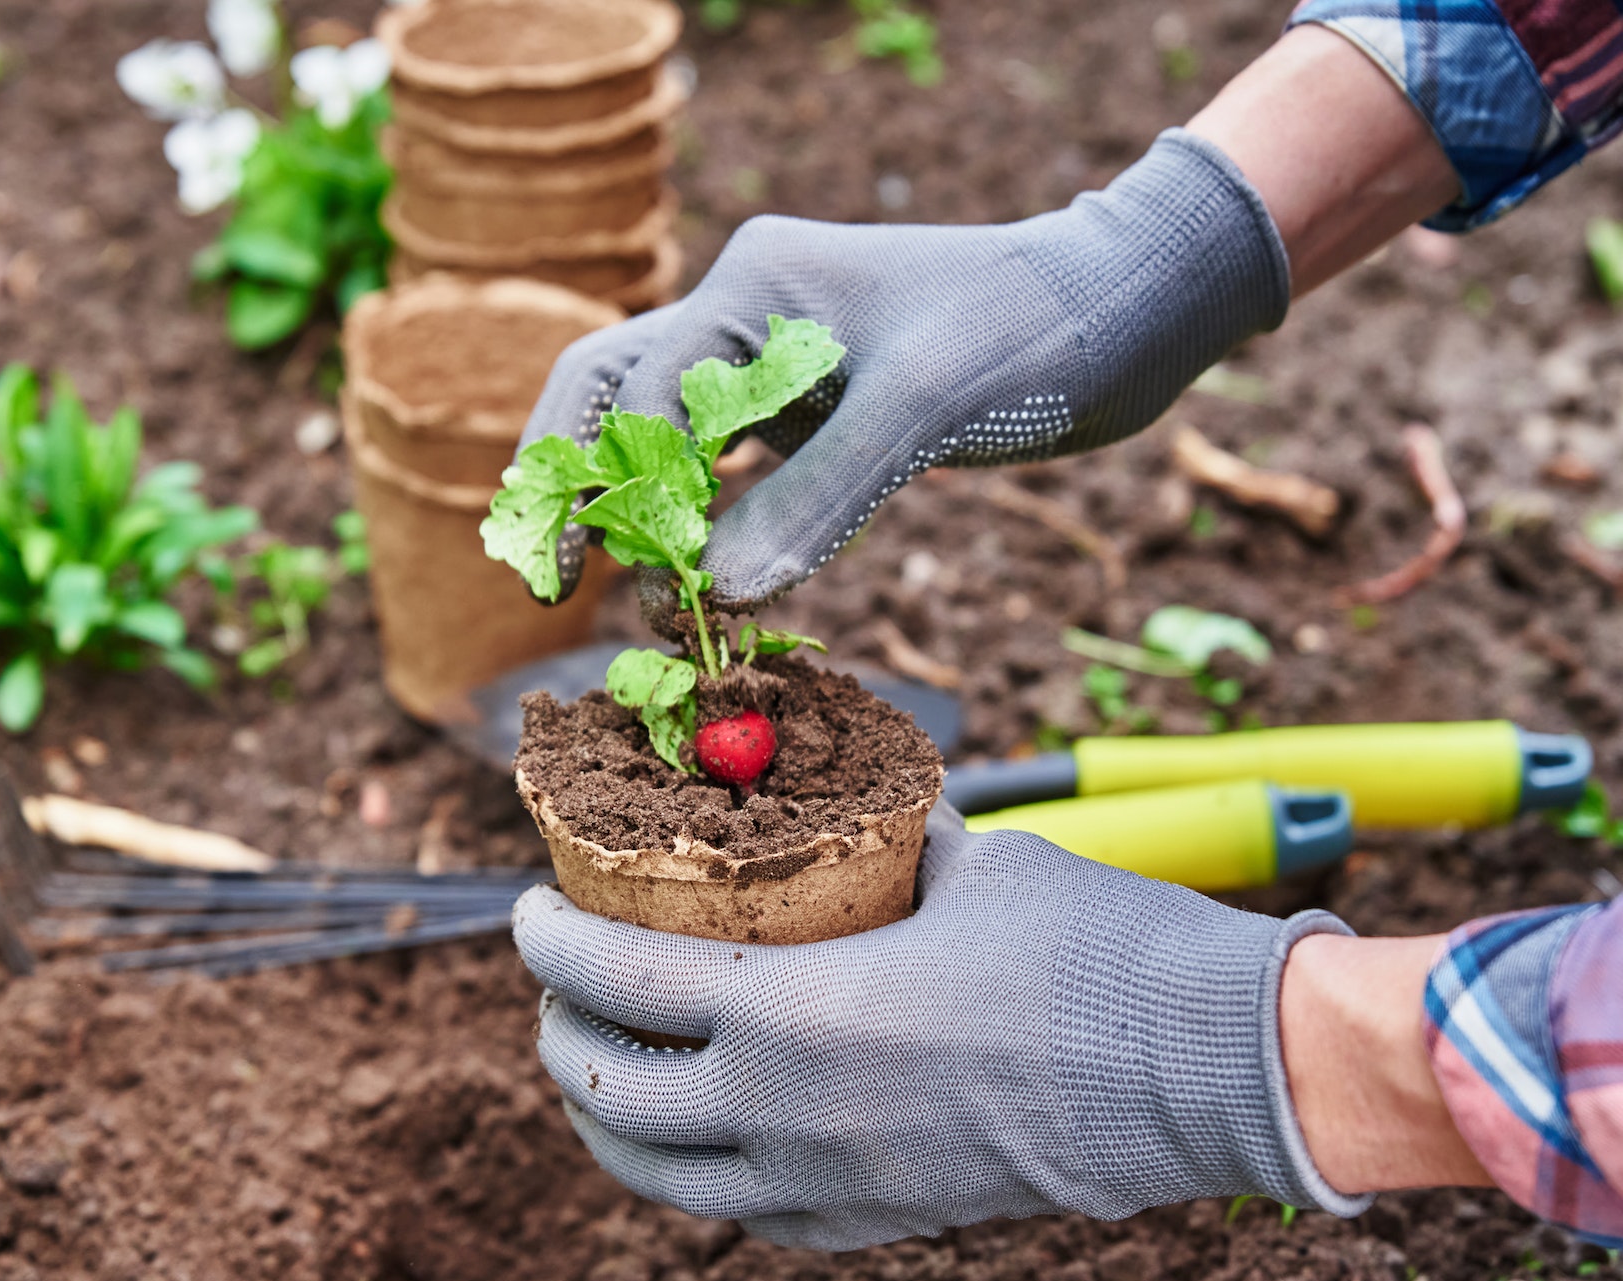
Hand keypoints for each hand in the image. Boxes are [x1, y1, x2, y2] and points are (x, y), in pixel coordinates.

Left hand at [511, 802, 1366, 1250]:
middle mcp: (790, 1118)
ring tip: (601, 1069)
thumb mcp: (972, 866)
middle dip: (560, 1037)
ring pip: (662, 1179)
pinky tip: (703, 1135)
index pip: (618, 981)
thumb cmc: (1095, 949)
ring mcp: (832, 1189)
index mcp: (798, 1015)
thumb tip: (853, 813)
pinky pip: (747, 1215)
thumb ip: (888, 848)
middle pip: (612, 1095)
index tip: (528, 912)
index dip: (550, 944)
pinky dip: (697, 1173)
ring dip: (607, 1123)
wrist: (1209, 1069)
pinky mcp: (881, 1226)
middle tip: (558, 988)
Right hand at [518, 129, 1288, 614]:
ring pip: (659, 432)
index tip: (647, 581)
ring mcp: (777, 363)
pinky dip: (700, 520)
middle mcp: (746, 315)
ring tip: (608, 590)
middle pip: (610, 396)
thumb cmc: (1031, 331)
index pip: (643, 395)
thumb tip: (719, 594)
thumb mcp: (924, 408)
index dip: (632, 494)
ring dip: (630, 506)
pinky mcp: (814, 410)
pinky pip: (727, 466)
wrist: (1126, 313)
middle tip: (555, 584)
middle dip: (575, 484)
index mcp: (752, 285)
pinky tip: (697, 576)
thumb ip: (817, 495)